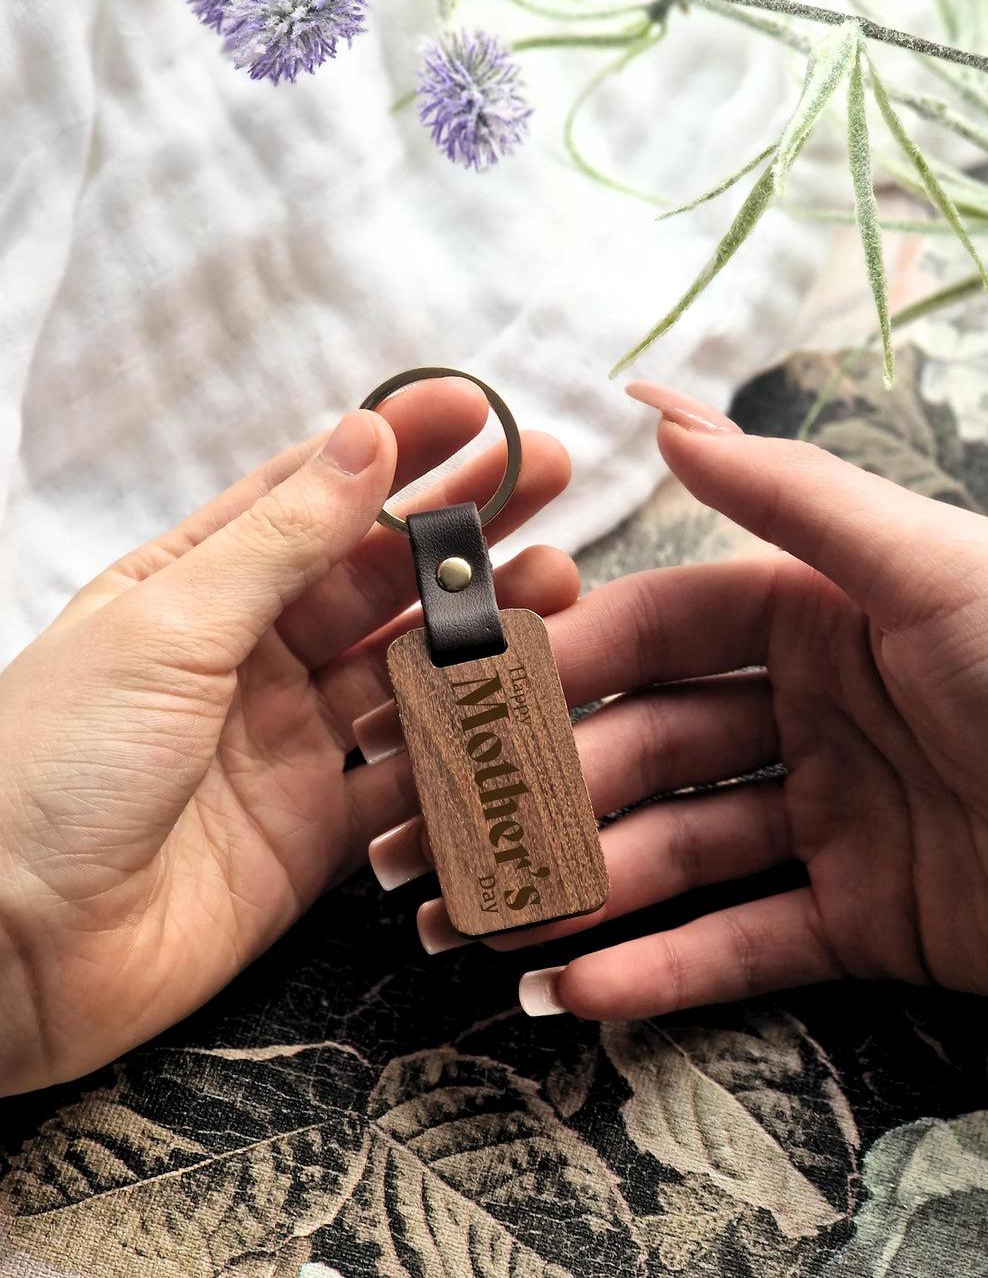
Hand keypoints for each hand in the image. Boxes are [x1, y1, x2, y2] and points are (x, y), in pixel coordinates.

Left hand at [0, 378, 576, 1092]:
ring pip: (408, 667)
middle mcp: (250, 655)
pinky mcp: (318, 826)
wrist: (7, 949)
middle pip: (378, 576)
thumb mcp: (167, 628)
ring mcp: (289, 741)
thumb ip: (279, 542)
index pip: (314, 495)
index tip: (477, 411)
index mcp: (194, 585)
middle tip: (553, 480)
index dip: (397, 447)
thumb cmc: (50, 766)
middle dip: (465, 527)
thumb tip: (363, 440)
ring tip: (558, 584)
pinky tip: (521, 701)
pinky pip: (409, 775)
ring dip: (481, 627)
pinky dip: (465, 742)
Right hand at [391, 382, 987, 1017]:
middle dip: (546, 798)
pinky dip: (666, 972)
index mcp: (813, 616)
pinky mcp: (862, 920)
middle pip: (647, 754)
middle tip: (442, 846)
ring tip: (486, 935)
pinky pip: (746, 945)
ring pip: (678, 857)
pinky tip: (579, 995)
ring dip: (582, 897)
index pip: (655, 636)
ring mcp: (831, 822)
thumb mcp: (925, 566)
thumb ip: (788, 492)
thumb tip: (656, 408)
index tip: (465, 706)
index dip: (561, 670)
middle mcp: (808, 714)